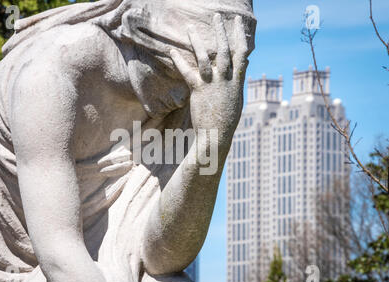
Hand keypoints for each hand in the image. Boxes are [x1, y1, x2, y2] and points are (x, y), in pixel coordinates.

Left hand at [170, 14, 251, 137]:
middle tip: (217, 16)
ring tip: (190, 28)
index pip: (242, 53)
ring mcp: (213, 84)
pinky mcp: (199, 90)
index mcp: (237, 81)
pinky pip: (187, 71)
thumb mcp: (237, 98)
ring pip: (205, 57)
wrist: (217, 135)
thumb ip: (237, 80)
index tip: (236, 22)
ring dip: (197, 41)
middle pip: (225, 50)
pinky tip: (171, 51)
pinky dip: (178, 61)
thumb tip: (241, 66)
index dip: (240, 35)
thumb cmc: (226, 120)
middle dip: (221, 31)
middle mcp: (227, 80)